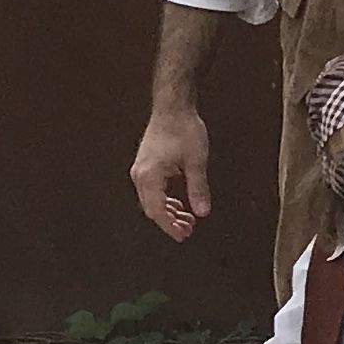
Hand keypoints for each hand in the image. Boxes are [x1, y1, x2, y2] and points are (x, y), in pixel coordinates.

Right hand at [129, 103, 210, 240]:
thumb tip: (203, 212)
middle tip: (189, 231)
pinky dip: (165, 199)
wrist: (173, 108)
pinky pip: (153, 190)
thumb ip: (198, 188)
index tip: (183, 236)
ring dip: (168, 211)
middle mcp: (140, 175)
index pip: (157, 211)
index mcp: (149, 176)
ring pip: (152, 200)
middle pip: (152, 208)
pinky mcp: (146, 165)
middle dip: (170, 221)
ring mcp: (141, 170)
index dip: (170, 226)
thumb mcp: (196, 161)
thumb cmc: (185, 130)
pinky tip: (179, 204)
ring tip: (188, 220)